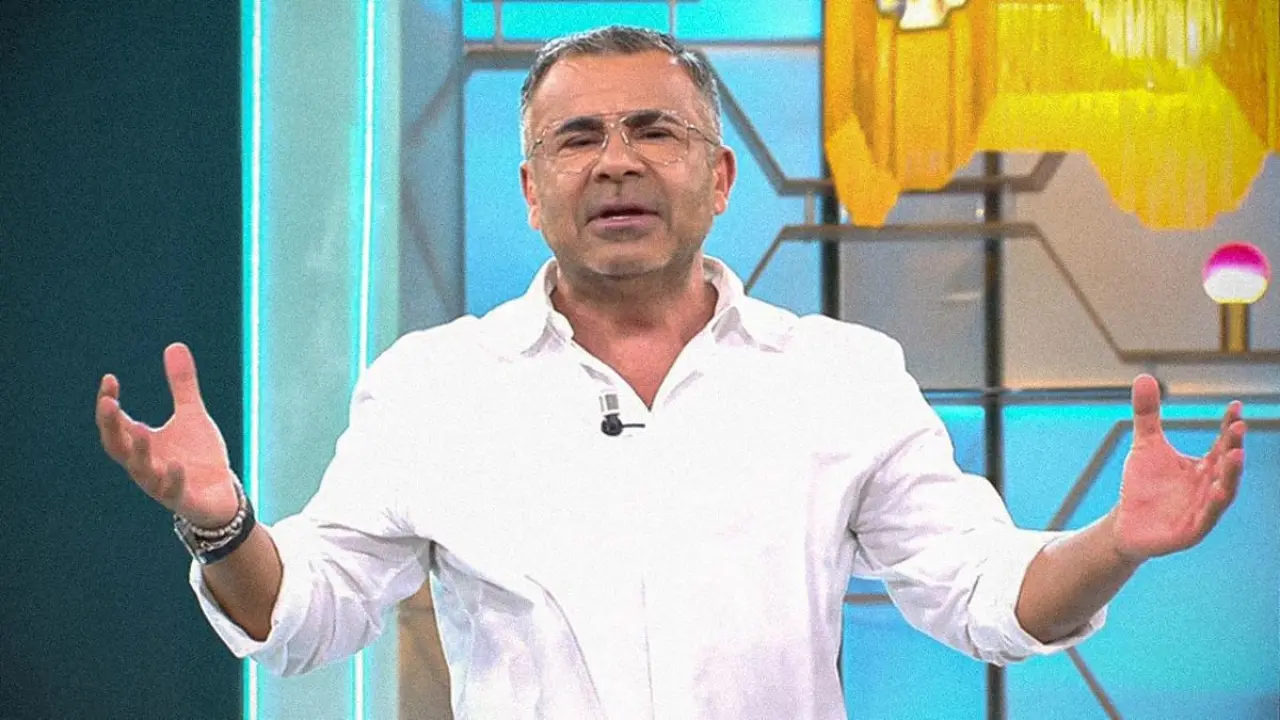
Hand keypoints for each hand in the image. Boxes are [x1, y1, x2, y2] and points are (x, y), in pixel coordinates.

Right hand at [96, 343, 238, 526]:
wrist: (221, 495)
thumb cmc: (199, 456)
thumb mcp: (192, 415)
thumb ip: (182, 385)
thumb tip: (174, 345)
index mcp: (143, 444)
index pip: (116, 424)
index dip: (108, 404)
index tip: (109, 379)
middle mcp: (146, 464)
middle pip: (118, 447)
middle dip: (111, 426)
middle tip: (109, 403)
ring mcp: (162, 484)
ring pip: (142, 471)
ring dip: (140, 451)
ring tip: (143, 429)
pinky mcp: (183, 499)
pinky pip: (174, 491)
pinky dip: (174, 478)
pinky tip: (177, 465)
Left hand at [1111, 374, 1245, 562]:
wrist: (1125, 524)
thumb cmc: (1143, 485)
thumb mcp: (1145, 445)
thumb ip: (1148, 413)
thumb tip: (1144, 375)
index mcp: (1204, 467)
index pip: (1222, 443)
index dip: (1229, 426)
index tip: (1236, 406)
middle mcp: (1209, 486)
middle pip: (1226, 466)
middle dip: (1233, 447)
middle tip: (1238, 427)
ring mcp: (1203, 510)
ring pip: (1223, 492)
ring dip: (1231, 475)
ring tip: (1237, 455)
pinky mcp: (1191, 531)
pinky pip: (1206, 518)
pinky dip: (1214, 505)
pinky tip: (1218, 491)